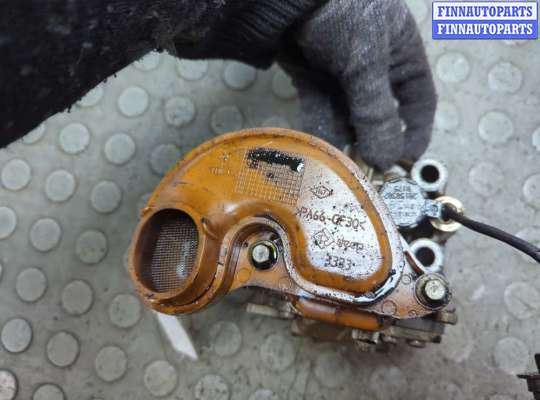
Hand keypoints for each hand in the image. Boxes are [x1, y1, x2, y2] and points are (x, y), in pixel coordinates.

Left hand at [279, 0, 436, 169]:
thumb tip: (386, 160)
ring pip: (347, 117)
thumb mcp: (366, 63)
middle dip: (373, 142)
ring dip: (344, 140)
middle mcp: (375, 70)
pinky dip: (321, 128)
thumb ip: (376, 113)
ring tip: (340, 164)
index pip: (418, 103)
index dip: (414, 133)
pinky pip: (321, 111)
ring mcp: (342, 77)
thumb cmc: (342, 15)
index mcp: (402, 58)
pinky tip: (320, 149)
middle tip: (365, 170)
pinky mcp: (314, 81)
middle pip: (379, 116)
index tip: (404, 162)